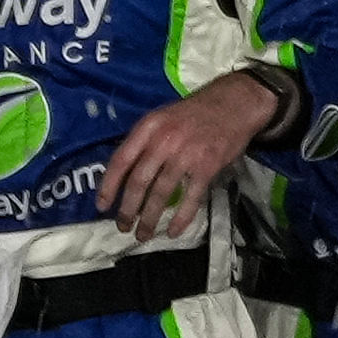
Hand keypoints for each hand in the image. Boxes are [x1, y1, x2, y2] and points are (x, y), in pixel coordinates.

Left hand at [104, 72, 283, 237]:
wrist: (235, 103)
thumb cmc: (195, 112)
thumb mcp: (162, 117)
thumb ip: (144, 140)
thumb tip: (125, 173)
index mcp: (148, 127)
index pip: (121, 159)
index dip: (109, 186)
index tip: (103, 206)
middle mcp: (163, 140)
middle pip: (139, 181)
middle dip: (128, 209)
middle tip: (122, 227)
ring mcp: (186, 154)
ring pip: (162, 194)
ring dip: (150, 218)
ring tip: (144, 234)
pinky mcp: (207, 167)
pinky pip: (191, 198)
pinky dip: (181, 218)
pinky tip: (173, 231)